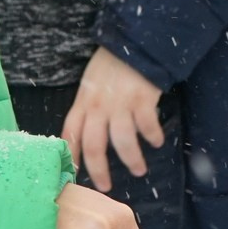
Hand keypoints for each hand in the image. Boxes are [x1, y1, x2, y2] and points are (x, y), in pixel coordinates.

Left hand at [63, 46, 162, 192]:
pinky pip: (146, 126)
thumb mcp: (91, 82)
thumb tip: (89, 133)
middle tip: (105, 186)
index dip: (71, 155)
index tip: (72, 174)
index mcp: (83, 101)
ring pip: (122, 141)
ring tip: (139, 170)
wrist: (133, 42)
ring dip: (131, 159)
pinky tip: (156, 141)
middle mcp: (98, 106)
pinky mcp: (141, 99)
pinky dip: (152, 136)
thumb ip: (89, 106)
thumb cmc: (111, 64)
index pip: (70, 133)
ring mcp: (120, 103)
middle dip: (99, 170)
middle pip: (94, 145)